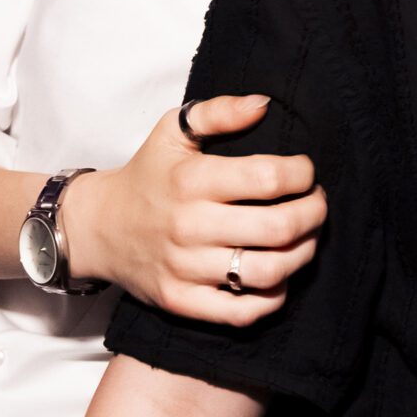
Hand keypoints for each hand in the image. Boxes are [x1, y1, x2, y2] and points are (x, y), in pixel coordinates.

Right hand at [65, 95, 325, 326]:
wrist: (99, 227)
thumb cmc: (147, 174)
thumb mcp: (173, 130)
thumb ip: (219, 111)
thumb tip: (263, 104)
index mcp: (191, 180)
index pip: (269, 178)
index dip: (302, 174)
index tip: (306, 172)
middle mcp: (189, 225)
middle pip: (278, 227)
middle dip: (314, 214)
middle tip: (317, 205)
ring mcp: (184, 268)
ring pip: (268, 271)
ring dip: (302, 255)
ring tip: (306, 238)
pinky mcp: (181, 301)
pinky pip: (242, 313)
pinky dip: (272, 298)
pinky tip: (279, 276)